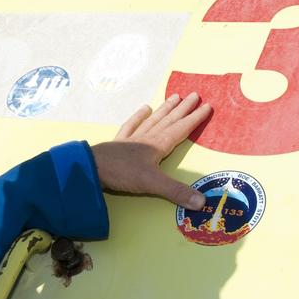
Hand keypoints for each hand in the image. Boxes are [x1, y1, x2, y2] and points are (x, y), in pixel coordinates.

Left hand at [90, 93, 211, 208]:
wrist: (91, 167)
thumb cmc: (122, 173)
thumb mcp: (152, 184)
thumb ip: (176, 192)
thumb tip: (202, 203)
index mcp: (157, 146)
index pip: (180, 130)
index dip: (194, 119)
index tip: (207, 106)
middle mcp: (146, 138)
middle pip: (168, 120)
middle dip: (182, 109)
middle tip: (194, 95)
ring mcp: (131, 139)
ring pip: (152, 120)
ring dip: (164, 109)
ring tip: (174, 97)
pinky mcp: (118, 143)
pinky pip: (130, 126)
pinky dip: (138, 117)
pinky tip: (143, 108)